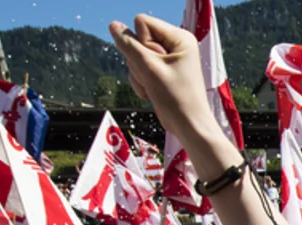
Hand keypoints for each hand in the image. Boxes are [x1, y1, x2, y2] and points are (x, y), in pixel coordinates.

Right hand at [110, 17, 213, 146]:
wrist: (188, 125)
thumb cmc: (176, 99)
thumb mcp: (148, 69)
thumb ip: (128, 45)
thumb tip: (114, 25)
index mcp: (180, 37)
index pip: (142, 22)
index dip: (140, 42)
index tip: (157, 63)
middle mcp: (175, 44)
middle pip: (136, 38)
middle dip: (139, 61)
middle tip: (156, 78)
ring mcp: (168, 57)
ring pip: (134, 54)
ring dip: (138, 73)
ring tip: (155, 86)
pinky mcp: (161, 69)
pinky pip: (137, 66)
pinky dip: (140, 80)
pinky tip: (153, 92)